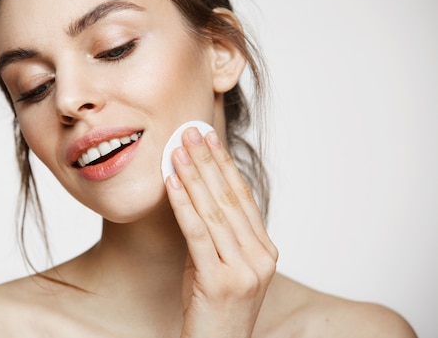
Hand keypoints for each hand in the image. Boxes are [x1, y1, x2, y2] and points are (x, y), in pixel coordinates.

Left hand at [165, 127, 277, 337]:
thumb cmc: (214, 307)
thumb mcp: (220, 264)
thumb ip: (218, 233)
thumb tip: (198, 191)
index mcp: (265, 250)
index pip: (243, 197)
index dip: (224, 165)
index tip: (209, 138)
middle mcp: (260, 257)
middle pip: (230, 198)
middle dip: (208, 161)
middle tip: (191, 132)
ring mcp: (244, 271)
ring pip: (214, 212)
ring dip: (193, 176)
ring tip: (177, 149)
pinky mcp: (220, 282)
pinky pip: (198, 234)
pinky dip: (183, 205)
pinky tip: (172, 183)